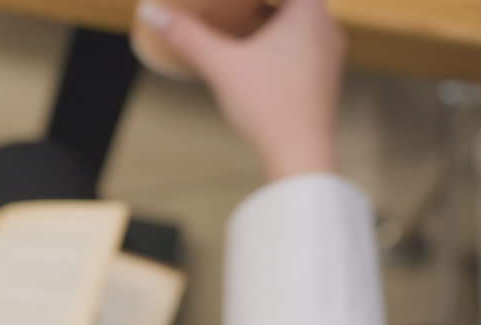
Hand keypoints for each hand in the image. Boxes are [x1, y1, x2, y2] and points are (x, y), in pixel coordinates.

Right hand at [138, 0, 346, 180]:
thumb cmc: (268, 104)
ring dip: (275, 20)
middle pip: (296, 2)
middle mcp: (326, 29)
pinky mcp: (323, 79)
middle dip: (265, 3)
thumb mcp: (221, 65)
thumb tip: (152, 12)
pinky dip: (283, 43)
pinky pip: (304, 47)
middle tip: (235, 5)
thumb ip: (188, 36)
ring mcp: (329, 55)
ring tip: (245, 24)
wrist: (299, 153)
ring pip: (302, 24)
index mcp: (308, 13)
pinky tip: (259, 59)